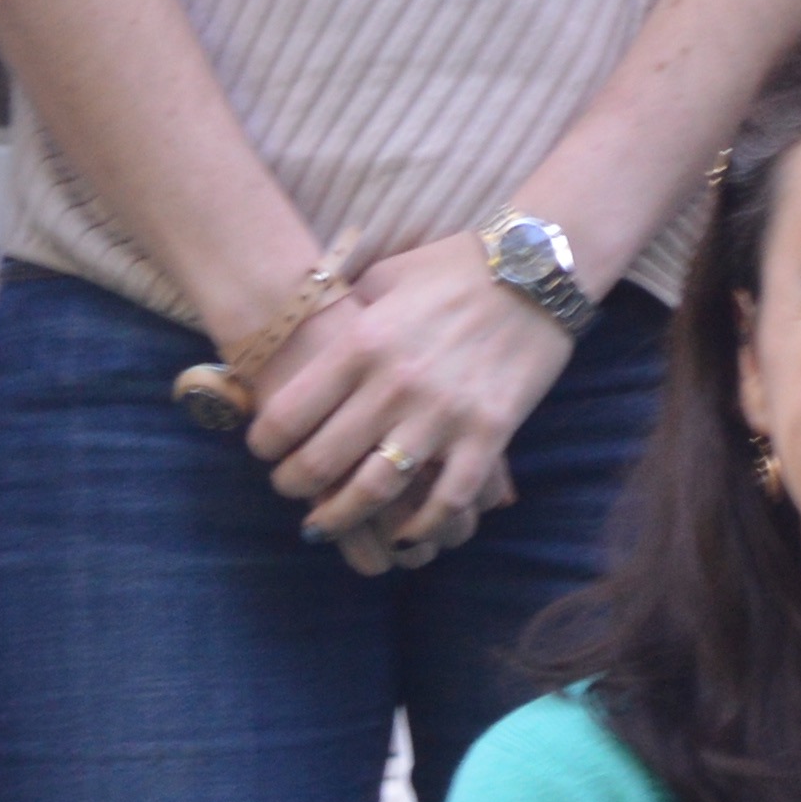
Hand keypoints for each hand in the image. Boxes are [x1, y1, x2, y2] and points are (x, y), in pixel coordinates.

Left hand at [241, 237, 573, 574]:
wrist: (535, 271)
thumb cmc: (454, 268)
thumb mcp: (384, 276)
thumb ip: (343, 307)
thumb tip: (304, 329)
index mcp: (361, 342)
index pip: (288, 414)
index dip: (265, 444)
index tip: (266, 451)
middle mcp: (394, 384)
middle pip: (321, 461)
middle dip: (293, 486)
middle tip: (290, 489)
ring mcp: (443, 414)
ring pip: (374, 491)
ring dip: (341, 518)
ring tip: (326, 525)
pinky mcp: (488, 434)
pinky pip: (447, 499)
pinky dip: (422, 527)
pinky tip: (405, 533)